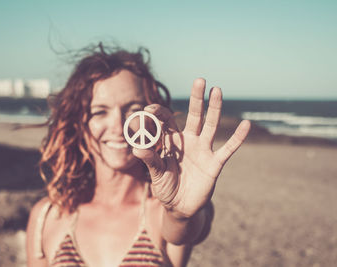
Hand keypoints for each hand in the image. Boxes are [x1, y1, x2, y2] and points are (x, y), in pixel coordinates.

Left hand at [133, 78, 250, 217]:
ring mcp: (203, 150)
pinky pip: (228, 149)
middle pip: (194, 116)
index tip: (149, 109)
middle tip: (199, 80)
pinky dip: (237, 138)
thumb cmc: (166, 187)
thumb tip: (136, 149)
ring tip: (217, 90)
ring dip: (215, 109)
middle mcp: (189, 141)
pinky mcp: (214, 163)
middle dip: (196, 99)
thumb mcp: (156, 174)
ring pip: (210, 126)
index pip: (167, 121)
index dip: (159, 113)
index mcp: (172, 141)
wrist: (180, 206)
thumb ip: (150, 161)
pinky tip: (246, 124)